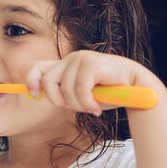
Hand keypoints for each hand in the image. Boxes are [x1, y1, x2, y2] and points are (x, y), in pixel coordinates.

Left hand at [25, 50, 146, 115]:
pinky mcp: (92, 63)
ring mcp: (81, 59)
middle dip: (57, 100)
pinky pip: (80, 90)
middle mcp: (70, 59)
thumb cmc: (107, 93)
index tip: (34, 95)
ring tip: (92, 108)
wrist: (136, 87)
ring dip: (77, 106)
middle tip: (72, 108)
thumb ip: (62, 93)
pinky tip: (97, 108)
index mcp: (65, 65)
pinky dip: (87, 104)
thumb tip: (38, 95)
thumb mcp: (80, 94)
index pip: (38, 67)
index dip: (31, 80)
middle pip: (47, 81)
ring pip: (65, 89)